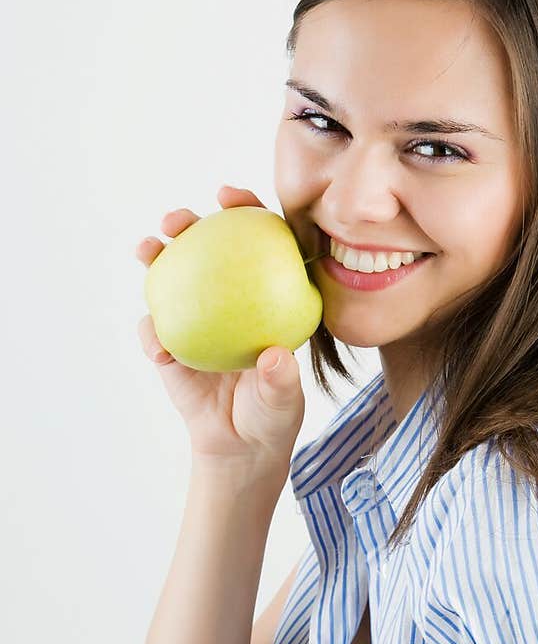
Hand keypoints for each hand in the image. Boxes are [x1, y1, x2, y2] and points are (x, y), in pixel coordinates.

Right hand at [136, 185, 305, 476]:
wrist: (239, 446)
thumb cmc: (271, 416)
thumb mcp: (284, 402)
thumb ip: (282, 382)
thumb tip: (275, 358)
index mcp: (263, 297)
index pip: (257, 241)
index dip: (245, 210)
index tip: (229, 198)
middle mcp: (227, 300)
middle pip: (205, 248)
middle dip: (187, 222)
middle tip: (175, 219)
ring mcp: (194, 318)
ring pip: (171, 278)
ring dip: (155, 257)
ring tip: (147, 250)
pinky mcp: (169, 345)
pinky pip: (154, 331)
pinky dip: (152, 333)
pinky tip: (158, 343)